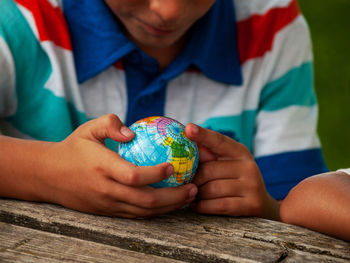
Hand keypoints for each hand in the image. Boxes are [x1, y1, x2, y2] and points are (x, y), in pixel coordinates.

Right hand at [37, 114, 197, 217]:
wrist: (49, 175)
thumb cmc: (73, 148)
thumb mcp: (88, 128)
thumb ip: (110, 123)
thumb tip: (133, 132)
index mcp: (102, 167)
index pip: (133, 176)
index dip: (156, 174)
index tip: (173, 166)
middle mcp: (106, 189)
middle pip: (145, 200)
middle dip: (174, 197)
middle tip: (194, 188)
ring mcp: (106, 204)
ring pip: (143, 212)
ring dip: (169, 207)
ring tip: (188, 197)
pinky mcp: (107, 212)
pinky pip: (135, 215)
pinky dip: (155, 212)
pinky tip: (169, 203)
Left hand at [185, 123, 279, 219]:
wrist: (262, 205)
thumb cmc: (235, 181)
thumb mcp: (227, 163)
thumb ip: (209, 155)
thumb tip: (186, 144)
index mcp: (240, 152)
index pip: (219, 141)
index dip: (203, 135)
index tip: (189, 129)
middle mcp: (248, 166)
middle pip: (209, 170)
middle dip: (192, 178)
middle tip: (182, 183)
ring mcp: (252, 186)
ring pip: (211, 189)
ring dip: (196, 194)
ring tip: (189, 195)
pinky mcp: (251, 205)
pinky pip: (218, 205)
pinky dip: (202, 206)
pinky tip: (195, 205)